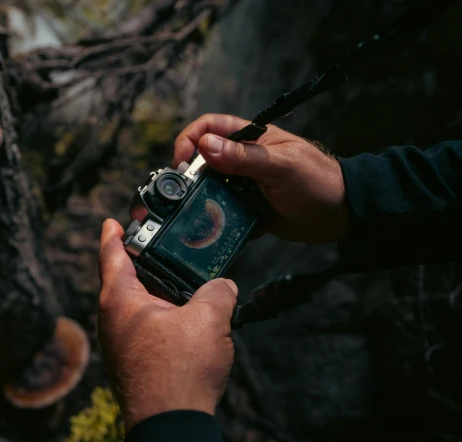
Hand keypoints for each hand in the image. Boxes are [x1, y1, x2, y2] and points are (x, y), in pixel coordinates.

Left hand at [97, 219, 237, 430]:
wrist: (170, 427)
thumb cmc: (181, 370)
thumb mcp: (209, 319)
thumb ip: (219, 292)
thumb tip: (224, 286)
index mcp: (120, 300)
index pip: (111, 255)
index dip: (114, 234)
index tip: (113, 221)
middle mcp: (111, 320)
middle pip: (124, 280)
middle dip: (143, 263)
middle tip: (162, 247)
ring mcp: (118, 345)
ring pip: (136, 307)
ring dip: (156, 294)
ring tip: (182, 283)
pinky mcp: (131, 363)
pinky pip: (143, 329)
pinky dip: (160, 318)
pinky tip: (184, 321)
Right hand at [173, 113, 349, 243]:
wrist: (342, 216)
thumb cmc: (317, 182)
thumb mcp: (280, 166)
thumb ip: (243, 157)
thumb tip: (204, 146)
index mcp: (250, 138)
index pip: (210, 127)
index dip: (190, 140)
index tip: (182, 163)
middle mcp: (242, 160)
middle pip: (202, 162)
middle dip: (190, 178)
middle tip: (183, 196)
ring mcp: (243, 186)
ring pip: (209, 191)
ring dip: (201, 203)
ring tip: (198, 217)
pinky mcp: (246, 210)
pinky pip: (222, 213)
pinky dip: (217, 222)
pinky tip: (218, 230)